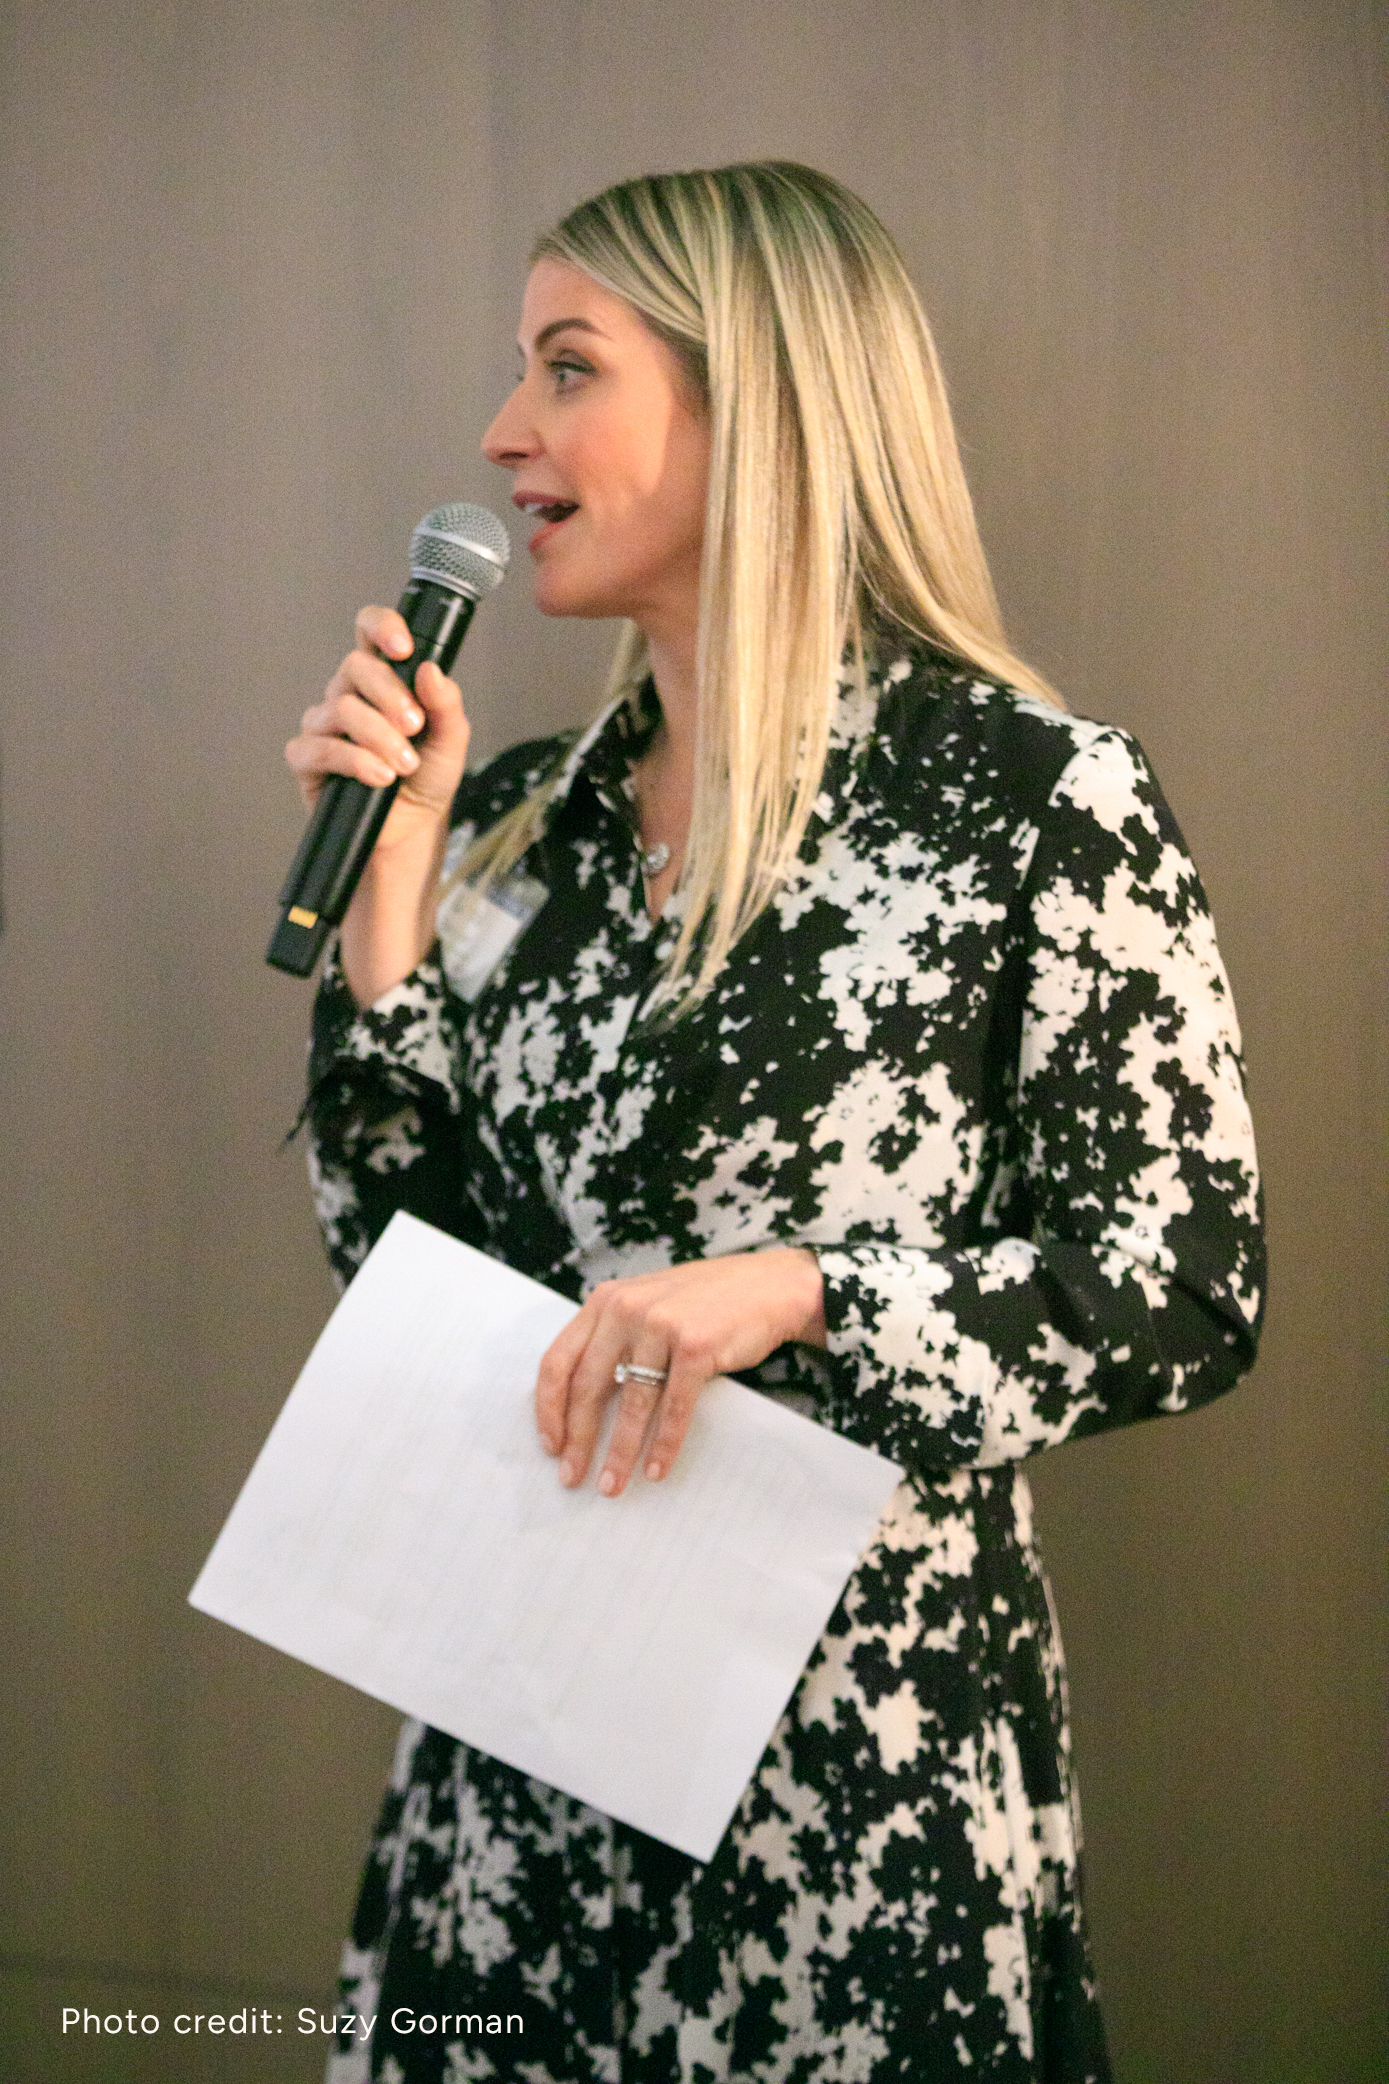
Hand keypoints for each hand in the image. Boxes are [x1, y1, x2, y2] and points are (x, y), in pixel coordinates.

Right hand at [285, 605, 469, 854]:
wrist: (411, 828)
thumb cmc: (426, 778)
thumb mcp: (450, 742)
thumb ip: (446, 705)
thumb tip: (431, 669)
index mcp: (381, 678)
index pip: (369, 632)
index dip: (382, 627)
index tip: (404, 649)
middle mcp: (347, 694)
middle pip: (355, 666)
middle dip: (390, 695)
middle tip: (415, 726)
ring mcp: (323, 725)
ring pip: (340, 708)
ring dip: (378, 736)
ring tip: (404, 765)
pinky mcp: (306, 759)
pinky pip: (320, 749)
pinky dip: (354, 761)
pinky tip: (379, 777)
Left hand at [535, 1249, 826, 1496]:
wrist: (769, 1286)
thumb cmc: (706, 1302)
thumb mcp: (647, 1303)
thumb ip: (613, 1336)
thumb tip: (580, 1404)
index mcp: (605, 1300)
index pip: (558, 1360)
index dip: (548, 1409)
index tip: (551, 1445)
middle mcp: (625, 1309)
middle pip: (587, 1387)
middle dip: (578, 1440)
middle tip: (572, 1477)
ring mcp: (660, 1325)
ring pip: (630, 1404)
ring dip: (619, 1452)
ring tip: (612, 1485)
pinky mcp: (695, 1346)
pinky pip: (673, 1408)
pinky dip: (664, 1444)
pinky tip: (657, 1469)